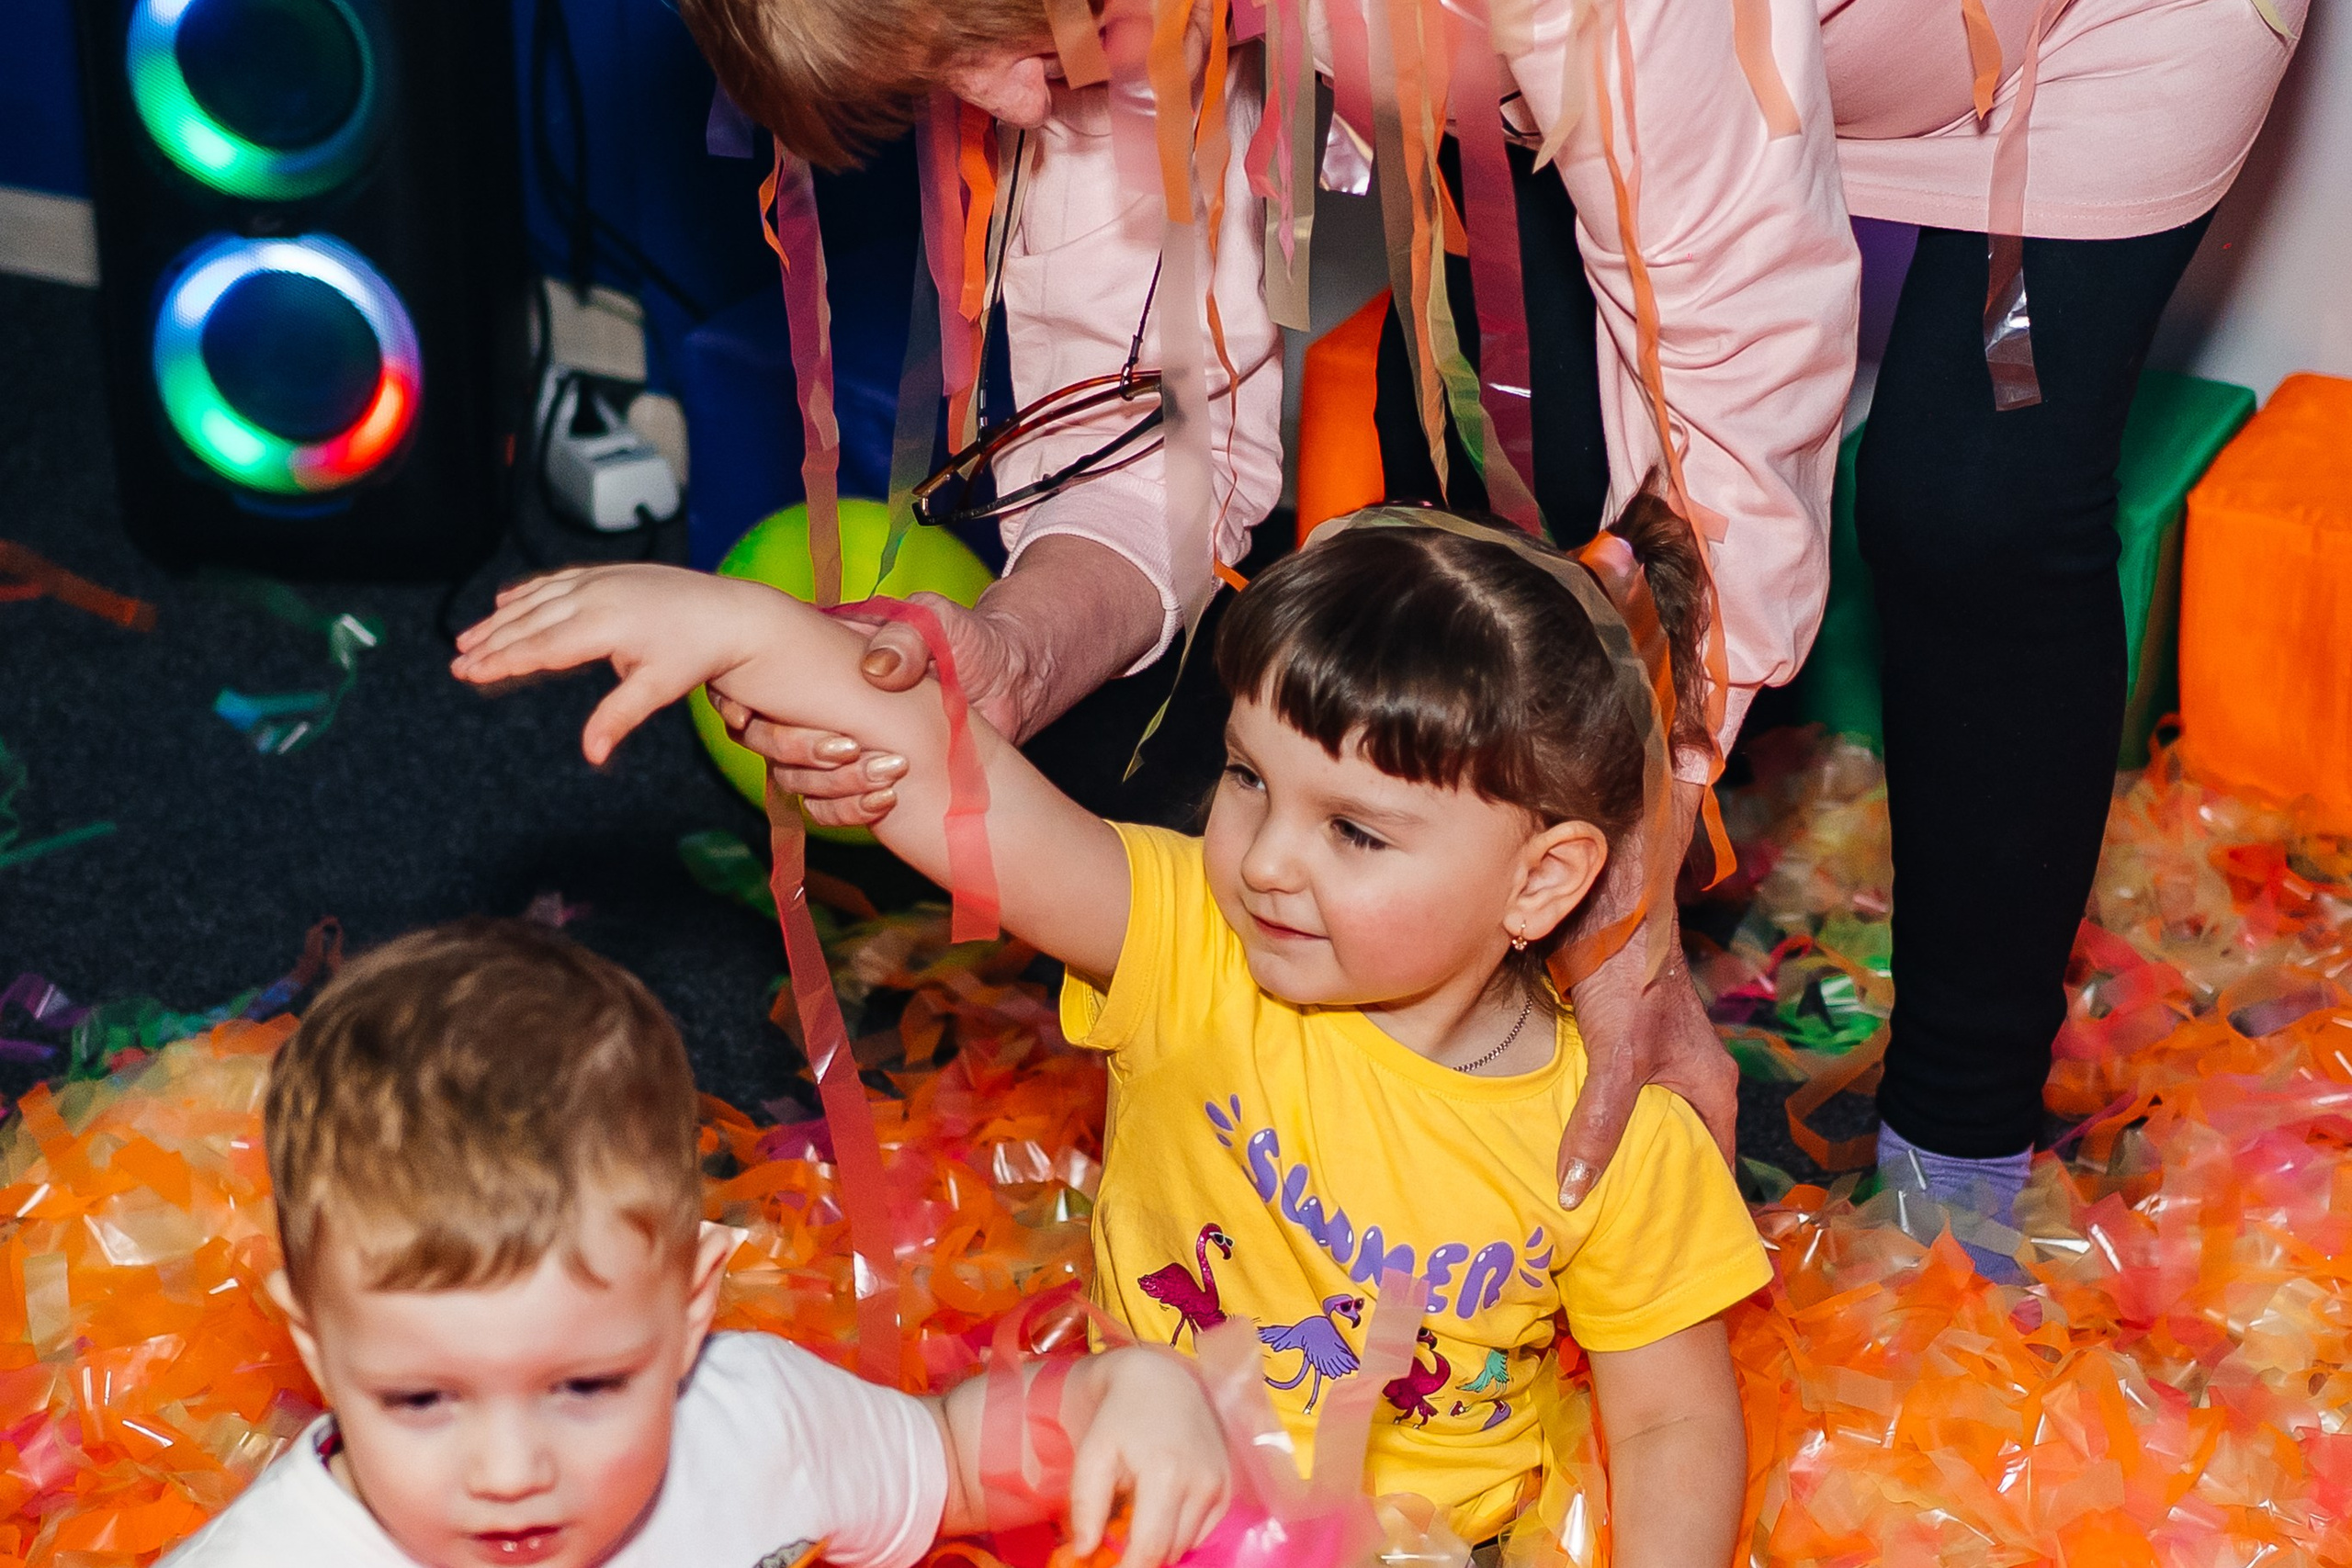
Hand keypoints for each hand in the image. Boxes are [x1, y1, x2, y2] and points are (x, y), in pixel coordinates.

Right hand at [450, 565, 771, 764]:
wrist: (728, 611)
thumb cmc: (695, 653)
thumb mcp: (659, 688)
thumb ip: (619, 717)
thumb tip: (592, 755)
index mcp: (604, 625)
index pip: (540, 647)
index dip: (502, 661)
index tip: (469, 673)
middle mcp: (595, 596)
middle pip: (529, 622)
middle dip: (490, 642)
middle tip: (456, 663)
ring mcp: (599, 580)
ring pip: (536, 600)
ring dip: (500, 619)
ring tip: (467, 639)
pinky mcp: (606, 573)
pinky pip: (555, 582)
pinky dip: (526, 593)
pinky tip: (505, 603)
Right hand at [709, 593, 1040, 829]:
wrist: (1011, 687)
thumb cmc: (972, 643)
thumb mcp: (941, 625)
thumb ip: (906, 638)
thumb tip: (873, 671)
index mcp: (825, 654)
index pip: (756, 676)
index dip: (740, 696)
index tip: (746, 713)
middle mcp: (820, 702)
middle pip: (762, 733)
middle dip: (793, 747)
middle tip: (848, 747)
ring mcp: (836, 744)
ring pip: (789, 775)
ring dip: (826, 781)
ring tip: (889, 771)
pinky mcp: (858, 780)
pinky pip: (824, 807)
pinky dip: (845, 809)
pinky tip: (885, 801)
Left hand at [1065, 1348, 1229, 1566]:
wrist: (1161, 1379)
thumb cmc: (1119, 1416)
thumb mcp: (1093, 1454)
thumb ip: (1086, 1505)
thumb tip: (1084, 1551)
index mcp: (1165, 1474)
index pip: (1150, 1549)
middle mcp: (1201, 1483)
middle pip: (1170, 1551)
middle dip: (1140, 1560)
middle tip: (1114, 1550)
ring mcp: (1220, 1484)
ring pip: (1187, 1544)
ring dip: (1160, 1546)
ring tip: (1134, 1526)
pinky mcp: (1228, 1486)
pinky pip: (1204, 1530)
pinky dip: (1180, 1533)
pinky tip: (1159, 1512)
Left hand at [1557, 782, 1737, 1208]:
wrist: (1612, 900)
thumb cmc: (1632, 973)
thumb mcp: (1619, 1056)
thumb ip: (1600, 1123)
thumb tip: (1576, 1192)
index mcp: (1709, 1088)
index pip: (1714, 1170)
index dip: (1697, 1213)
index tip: (1674, 1259)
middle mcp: (1693, 1078)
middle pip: (1679, 1153)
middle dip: (1656, 1194)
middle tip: (1622, 1246)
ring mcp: (1659, 1061)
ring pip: (1645, 1126)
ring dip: (1623, 1160)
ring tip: (1591, 1211)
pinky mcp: (1625, 1044)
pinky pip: (1617, 1101)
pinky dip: (1599, 1127)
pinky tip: (1568, 1149)